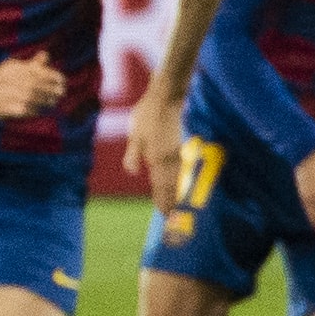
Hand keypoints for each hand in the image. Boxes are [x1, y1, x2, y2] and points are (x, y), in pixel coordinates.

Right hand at [0, 52, 63, 120]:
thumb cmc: (0, 79)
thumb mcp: (13, 68)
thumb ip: (31, 64)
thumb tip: (46, 55)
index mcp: (13, 68)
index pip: (37, 71)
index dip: (53, 76)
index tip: (63, 81)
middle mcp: (9, 80)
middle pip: (36, 86)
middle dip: (51, 90)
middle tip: (61, 93)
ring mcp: (5, 95)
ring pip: (31, 99)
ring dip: (45, 101)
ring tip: (53, 102)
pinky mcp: (3, 108)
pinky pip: (23, 110)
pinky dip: (34, 111)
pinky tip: (40, 111)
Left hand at [123, 81, 186, 212]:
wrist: (166, 96)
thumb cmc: (147, 114)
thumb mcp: (135, 135)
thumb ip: (133, 156)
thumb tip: (134, 172)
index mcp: (157, 158)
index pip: (160, 186)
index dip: (163, 201)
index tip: (166, 216)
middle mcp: (169, 159)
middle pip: (172, 186)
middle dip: (172, 202)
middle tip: (174, 218)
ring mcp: (177, 152)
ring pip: (178, 178)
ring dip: (177, 192)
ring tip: (178, 206)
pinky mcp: (181, 146)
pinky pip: (181, 168)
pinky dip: (179, 178)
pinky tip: (179, 182)